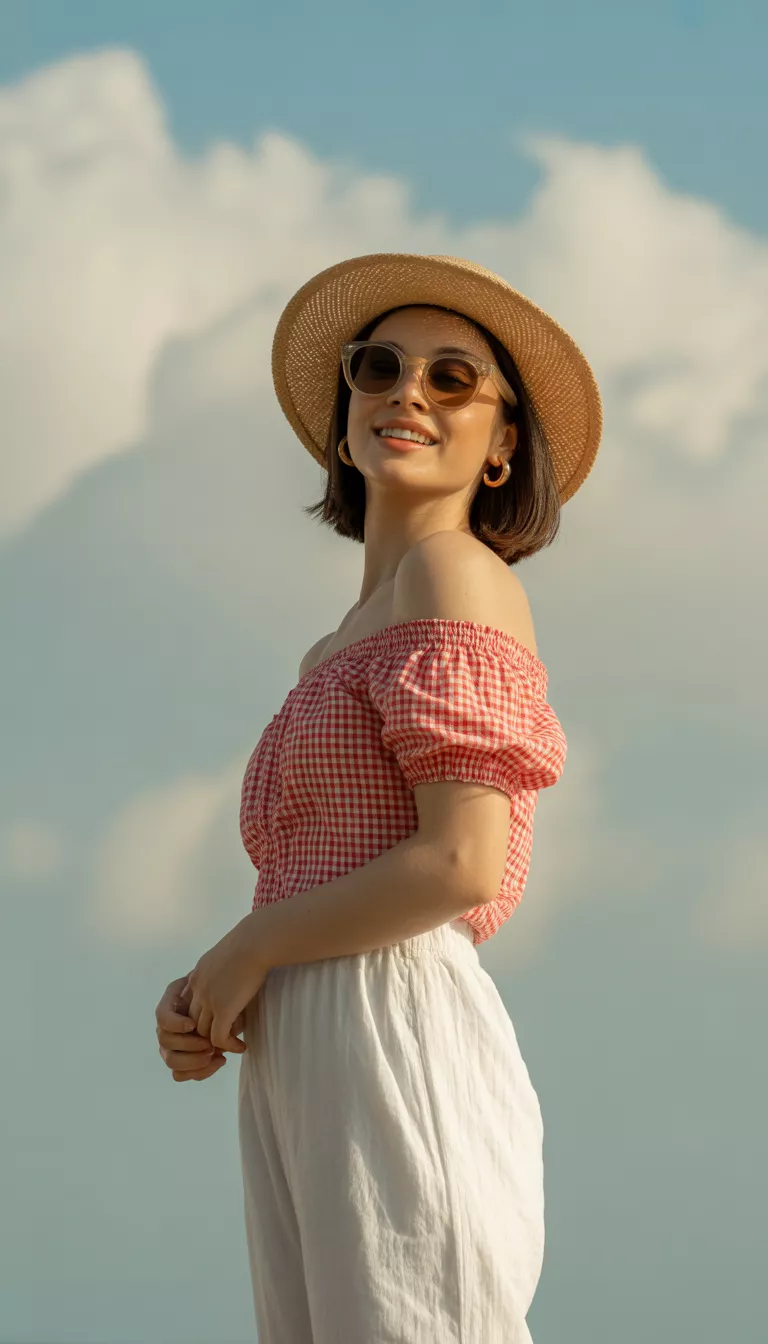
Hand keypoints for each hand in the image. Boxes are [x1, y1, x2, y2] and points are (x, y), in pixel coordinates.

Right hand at [155, 975, 245, 1082]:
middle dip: (189, 1046)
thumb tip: (218, 1013)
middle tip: (211, 1045)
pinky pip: (182, 1074)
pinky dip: (201, 1072)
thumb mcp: (218, 981)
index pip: (161, 1016)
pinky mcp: (185, 1057)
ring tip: (219, 1055)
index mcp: (172, 1000)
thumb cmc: (226, 981)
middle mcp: (168, 1023)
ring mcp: (174, 1043)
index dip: (174, 1024)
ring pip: (172, 1062)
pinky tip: (221, 1060)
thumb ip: (210, 992)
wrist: (233, 989)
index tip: (192, 1025)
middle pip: (165, 1042)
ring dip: (194, 1062)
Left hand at [180, 913, 268, 1051]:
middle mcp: (198, 988)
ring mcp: (208, 1000)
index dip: (204, 1016)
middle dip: (205, 1033)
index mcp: (198, 974)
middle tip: (223, 1040)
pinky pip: (219, 1038)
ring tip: (233, 1044)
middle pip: (192, 1020)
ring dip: (217, 1042)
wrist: (256, 940)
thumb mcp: (230, 951)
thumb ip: (226, 964)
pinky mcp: (223, 1010)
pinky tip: (241, 1046)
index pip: (192, 1003)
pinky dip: (229, 1046)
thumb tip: (238, 969)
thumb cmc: (252, 940)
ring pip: (203, 1033)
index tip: (220, 1021)